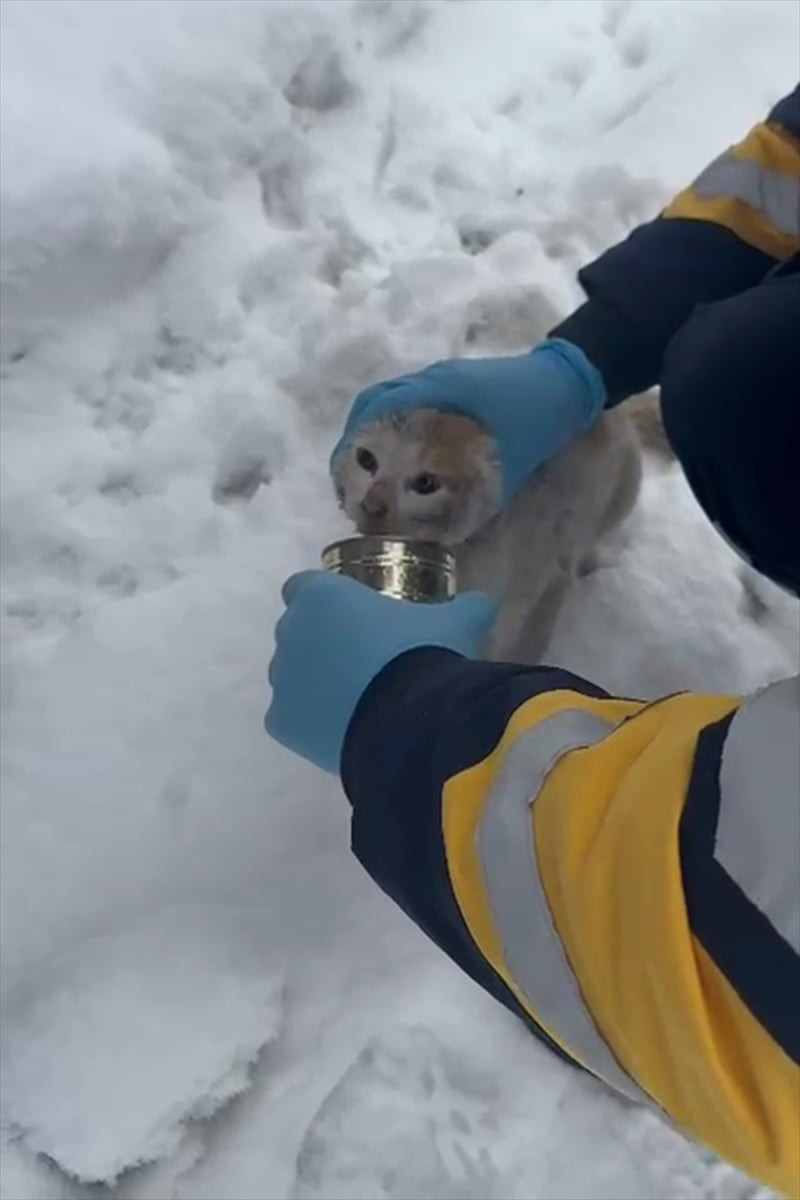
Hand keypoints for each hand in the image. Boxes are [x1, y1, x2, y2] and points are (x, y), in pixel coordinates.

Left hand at [265, 571, 496, 773]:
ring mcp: (281, 679)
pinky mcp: (280, 723)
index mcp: (321, 596)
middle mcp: (291, 632)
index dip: (325, 601)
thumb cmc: (424, 654)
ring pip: (291, 676)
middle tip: (362, 660)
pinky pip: (290, 719)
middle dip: (321, 643)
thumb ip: (466, 608)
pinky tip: (345, 730)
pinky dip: (310, 723)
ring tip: (358, 699)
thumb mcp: (454, 624)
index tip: (352, 616)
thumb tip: (487, 603)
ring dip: (314, 682)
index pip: (303, 587)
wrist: (409, 722)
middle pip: (297, 632)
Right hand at [331, 339, 605, 502]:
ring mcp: (438, 379)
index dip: (353, 450)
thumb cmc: (535, 421)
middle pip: (370, 409)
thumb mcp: (502, 465)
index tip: (349, 485)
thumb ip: (468, 497)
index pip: (371, 414)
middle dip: (357, 449)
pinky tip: (403, 461)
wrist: (570, 382)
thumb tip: (432, 532)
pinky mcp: (451, 386)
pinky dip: (396, 433)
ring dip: (375, 441)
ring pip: (387, 407)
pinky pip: (409, 406)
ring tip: (373, 478)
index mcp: (432, 390)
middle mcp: (427, 380)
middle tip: (355, 488)